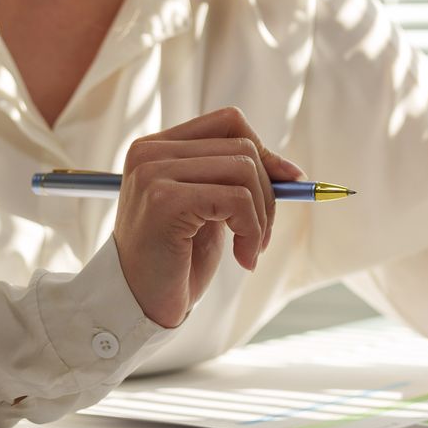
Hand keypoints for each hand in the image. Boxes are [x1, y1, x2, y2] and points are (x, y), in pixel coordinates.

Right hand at [113, 107, 303, 327]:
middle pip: (242, 147)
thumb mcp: (210, 212)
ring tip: (251, 250)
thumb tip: (290, 170)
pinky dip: (251, 231)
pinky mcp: (163, 200)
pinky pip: (236, 200)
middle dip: (268, 193)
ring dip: (261, 217)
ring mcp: (153, 173)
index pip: (228, 122)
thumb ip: (235, 180)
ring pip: (243, 170)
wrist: (138, 305)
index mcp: (157, 148)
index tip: (289, 181)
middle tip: (261, 237)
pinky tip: (242, 259)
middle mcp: (149, 152)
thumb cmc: (175, 262)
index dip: (265, 151)